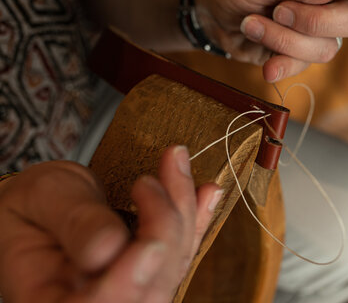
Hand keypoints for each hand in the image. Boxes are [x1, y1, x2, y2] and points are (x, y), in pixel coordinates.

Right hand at [0, 146, 221, 302]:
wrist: (44, 206)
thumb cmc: (33, 205)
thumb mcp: (44, 200)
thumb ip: (75, 222)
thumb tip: (109, 247)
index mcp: (52, 299)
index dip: (128, 282)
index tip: (150, 244)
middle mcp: (99, 300)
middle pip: (147, 287)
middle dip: (164, 230)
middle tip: (150, 181)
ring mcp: (131, 287)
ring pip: (172, 265)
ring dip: (183, 212)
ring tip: (176, 165)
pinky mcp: (153, 268)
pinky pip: (182, 250)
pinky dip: (197, 217)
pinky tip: (207, 191)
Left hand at [196, 0, 347, 81]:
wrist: (213, 16)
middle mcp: (333, 0)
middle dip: (318, 21)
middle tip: (279, 10)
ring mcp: (320, 31)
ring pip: (328, 47)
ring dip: (283, 38)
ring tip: (252, 24)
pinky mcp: (302, 55)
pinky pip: (304, 66)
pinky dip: (279, 61)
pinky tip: (263, 60)